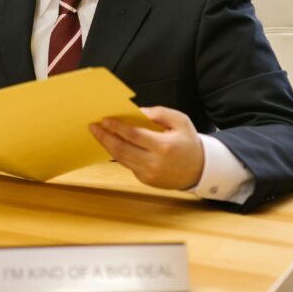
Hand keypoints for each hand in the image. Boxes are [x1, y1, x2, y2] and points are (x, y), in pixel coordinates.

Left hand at [89, 106, 204, 190]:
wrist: (199, 170)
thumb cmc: (188, 142)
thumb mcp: (180, 121)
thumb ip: (159, 113)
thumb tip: (138, 111)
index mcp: (164, 146)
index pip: (134, 135)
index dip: (117, 127)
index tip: (105, 120)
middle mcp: (155, 162)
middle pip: (122, 149)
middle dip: (105, 137)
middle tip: (93, 127)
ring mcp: (149, 174)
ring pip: (121, 159)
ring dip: (107, 146)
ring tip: (98, 134)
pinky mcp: (146, 180)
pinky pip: (127, 165)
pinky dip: (118, 154)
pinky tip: (111, 144)